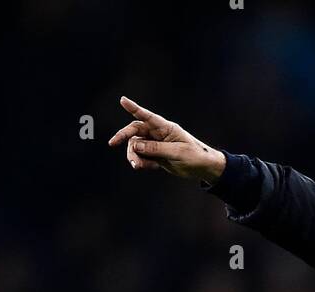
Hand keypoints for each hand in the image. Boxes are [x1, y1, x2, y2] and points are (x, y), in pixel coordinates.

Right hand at [108, 95, 225, 181]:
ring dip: (134, 156)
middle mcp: (158, 133)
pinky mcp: (156, 155)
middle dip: (123, 137)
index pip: (147, 116)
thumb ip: (156, 149)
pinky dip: (142, 163)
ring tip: (138, 167)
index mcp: (166, 127)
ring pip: (136, 147)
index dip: (134, 108)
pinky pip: (142, 157)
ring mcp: (156, 144)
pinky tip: (152, 168)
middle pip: (135, 131)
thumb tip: (135, 146)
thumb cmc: (194, 156)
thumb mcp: (176, 153)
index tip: (122, 100)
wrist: (202, 168)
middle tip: (112, 143)